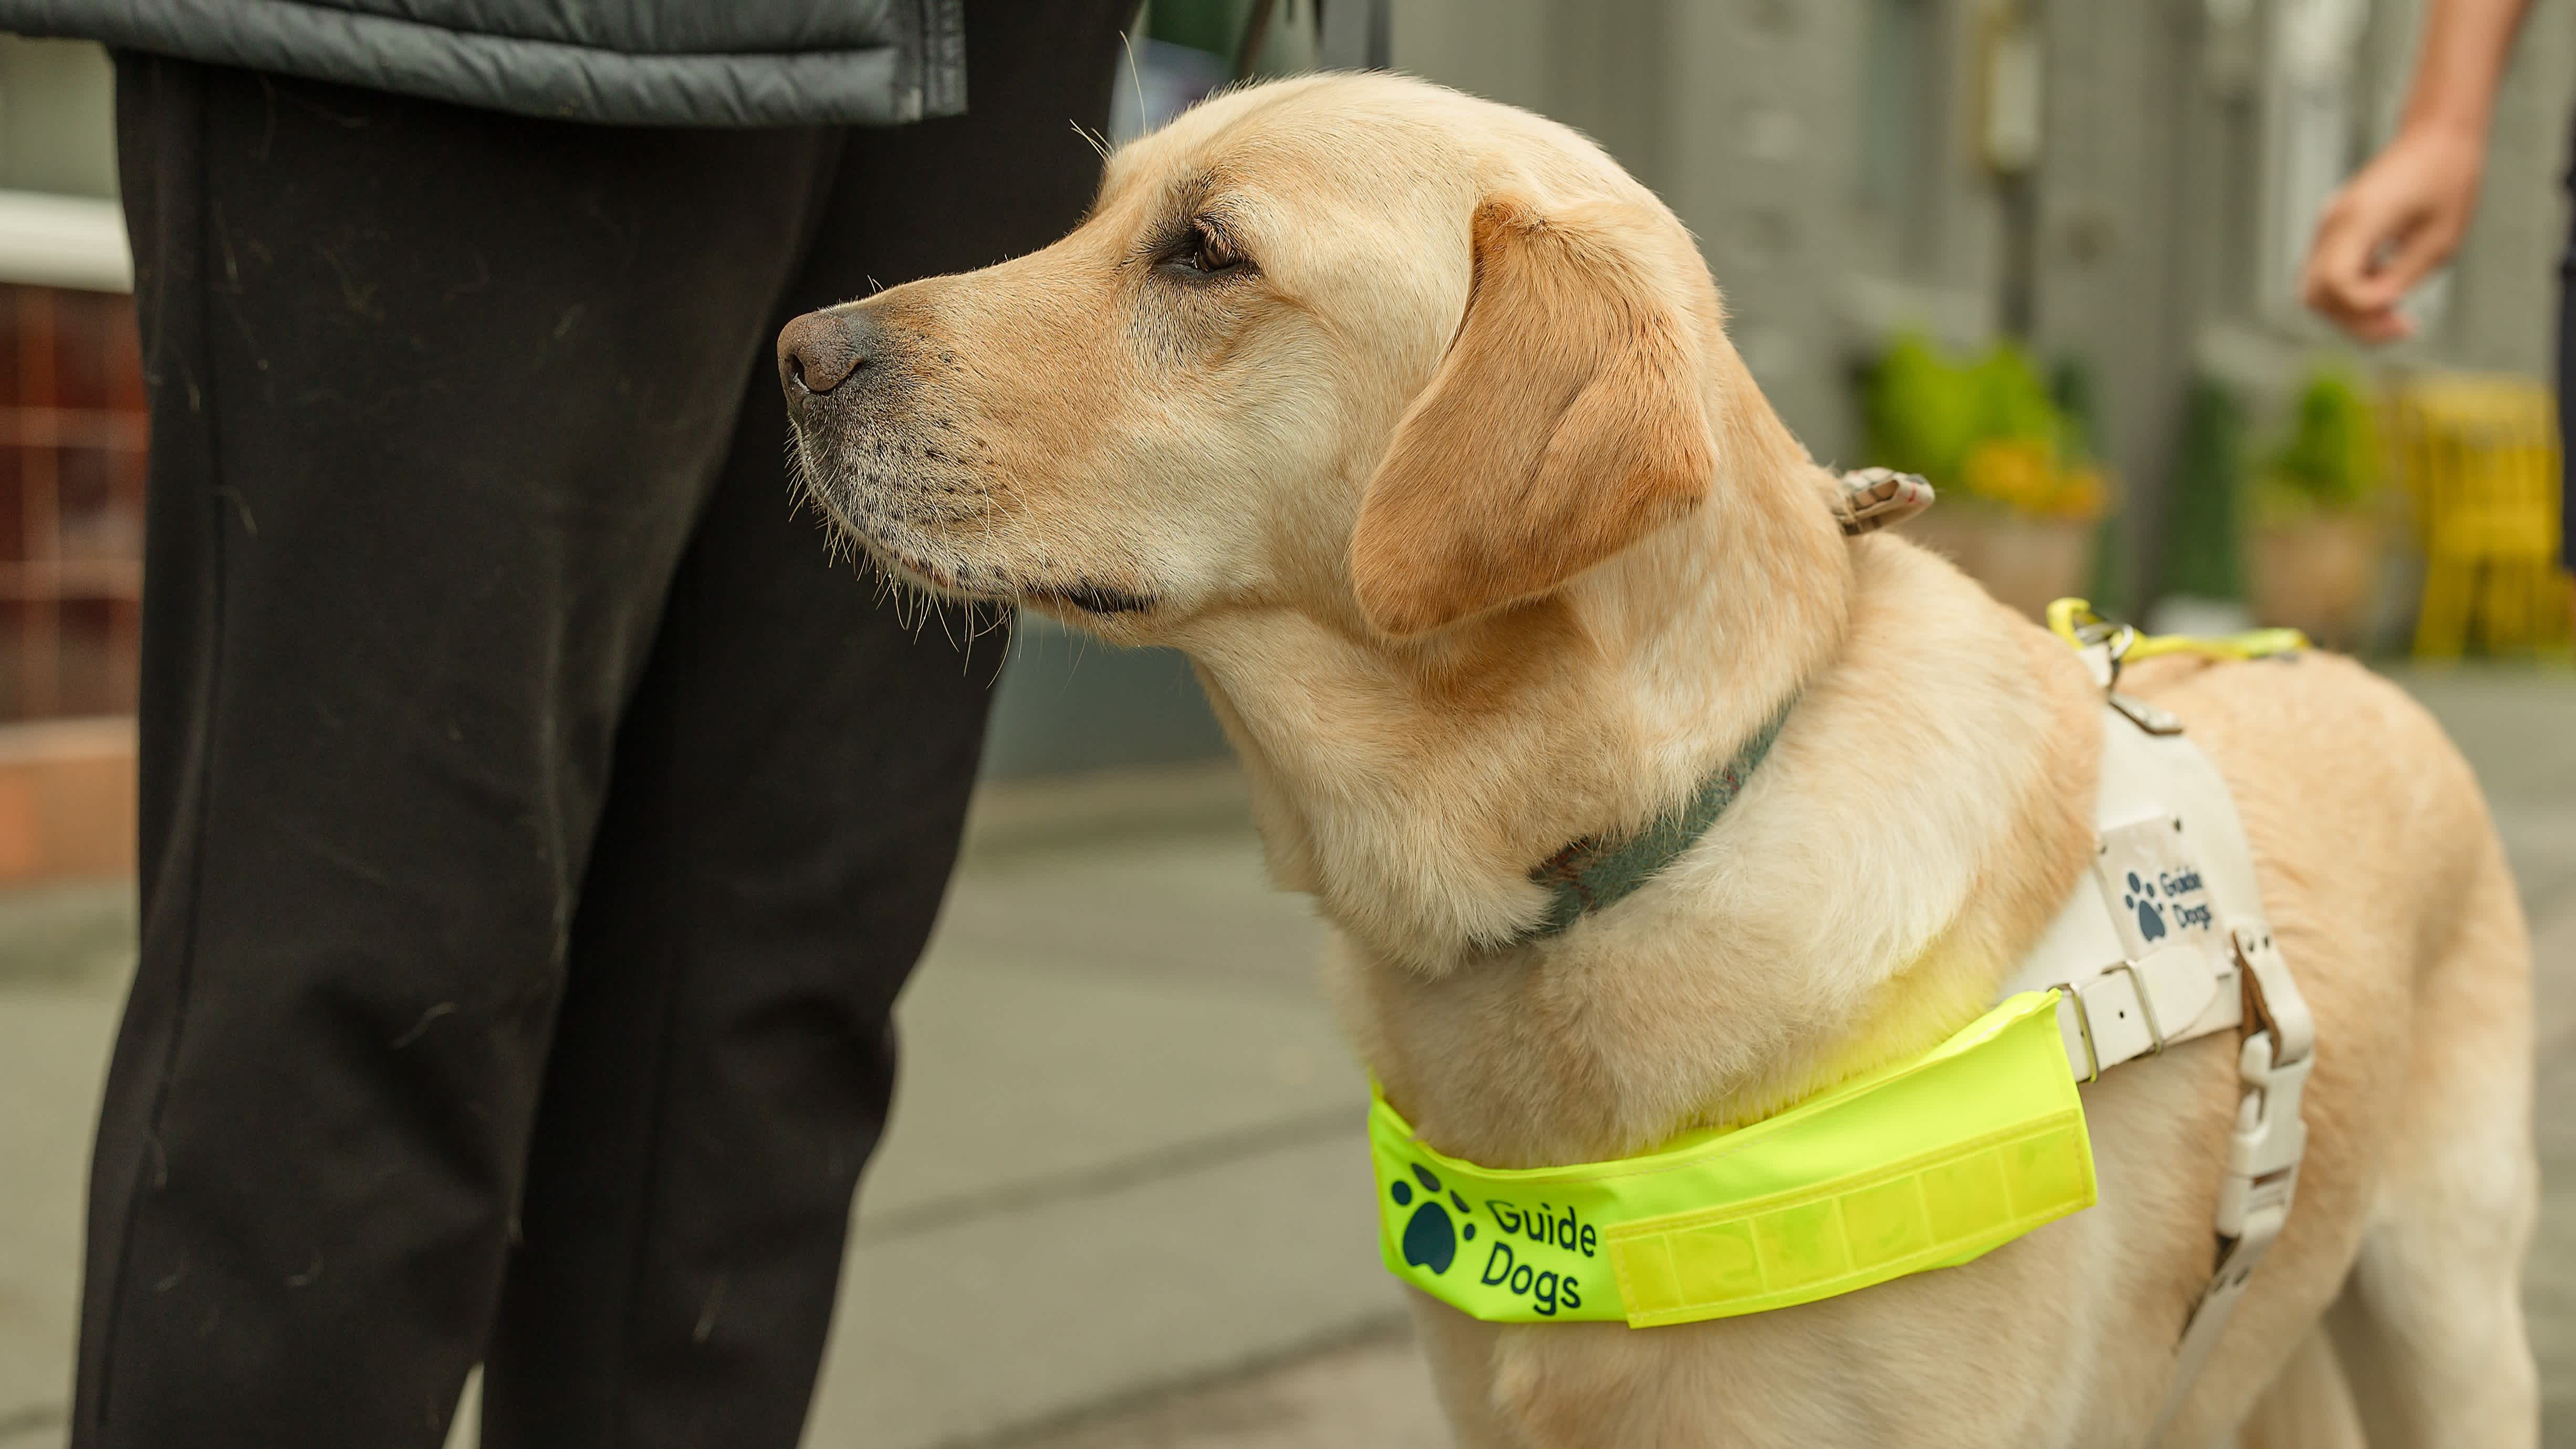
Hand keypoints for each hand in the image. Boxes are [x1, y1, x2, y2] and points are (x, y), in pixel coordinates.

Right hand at [2300, 126, 2487, 342]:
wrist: (2435, 138)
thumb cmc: (2446, 181)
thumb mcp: (2441, 239)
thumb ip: (2403, 277)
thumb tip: (2376, 309)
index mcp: (2359, 218)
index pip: (2338, 282)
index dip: (2367, 309)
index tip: (2404, 315)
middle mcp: (2332, 223)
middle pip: (2316, 295)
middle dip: (2353, 321)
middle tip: (2397, 325)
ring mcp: (2328, 227)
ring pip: (2314, 290)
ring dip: (2349, 310)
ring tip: (2392, 310)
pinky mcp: (2333, 231)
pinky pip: (2326, 275)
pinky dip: (2349, 293)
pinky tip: (2384, 286)